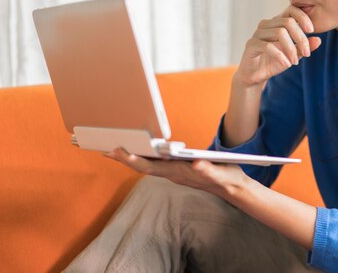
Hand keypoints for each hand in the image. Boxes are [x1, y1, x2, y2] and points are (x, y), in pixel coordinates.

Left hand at [105, 148, 248, 198]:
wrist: (233, 188)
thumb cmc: (225, 178)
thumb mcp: (219, 173)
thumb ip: (208, 169)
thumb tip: (197, 163)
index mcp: (179, 172)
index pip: (151, 167)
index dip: (134, 159)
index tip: (119, 151)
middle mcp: (173, 173)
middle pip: (144, 166)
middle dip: (125, 158)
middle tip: (105, 149)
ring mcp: (175, 172)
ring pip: (148, 165)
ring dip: (131, 157)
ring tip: (114, 149)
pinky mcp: (178, 169)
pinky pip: (156, 164)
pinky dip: (143, 157)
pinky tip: (138, 152)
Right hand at [236, 5, 321, 86]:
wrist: (255, 76)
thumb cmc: (274, 63)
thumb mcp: (293, 55)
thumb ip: (304, 47)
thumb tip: (318, 40)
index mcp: (277, 23)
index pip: (291, 9)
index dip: (303, 17)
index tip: (311, 31)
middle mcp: (266, 24)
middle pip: (287, 22)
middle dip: (300, 38)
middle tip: (307, 54)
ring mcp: (257, 33)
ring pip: (279, 32)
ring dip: (291, 49)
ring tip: (295, 62)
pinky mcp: (251, 44)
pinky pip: (268, 46)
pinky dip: (280, 56)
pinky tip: (287, 64)